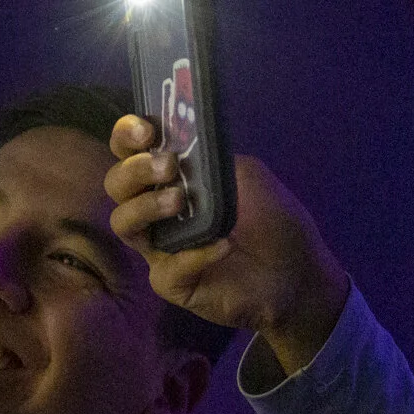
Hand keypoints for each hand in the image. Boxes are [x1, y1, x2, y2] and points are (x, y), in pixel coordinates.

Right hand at [106, 115, 350, 376]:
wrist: (297, 273)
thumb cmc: (272, 221)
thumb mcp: (246, 175)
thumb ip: (211, 158)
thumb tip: (184, 144)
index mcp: (170, 179)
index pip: (129, 152)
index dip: (126, 136)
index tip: (146, 131)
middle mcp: (156, 210)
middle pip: (116, 185)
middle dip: (136, 170)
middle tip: (169, 166)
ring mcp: (160, 248)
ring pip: (124, 224)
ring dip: (147, 206)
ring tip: (180, 200)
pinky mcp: (172, 283)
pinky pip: (166, 269)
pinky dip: (194, 255)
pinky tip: (224, 245)